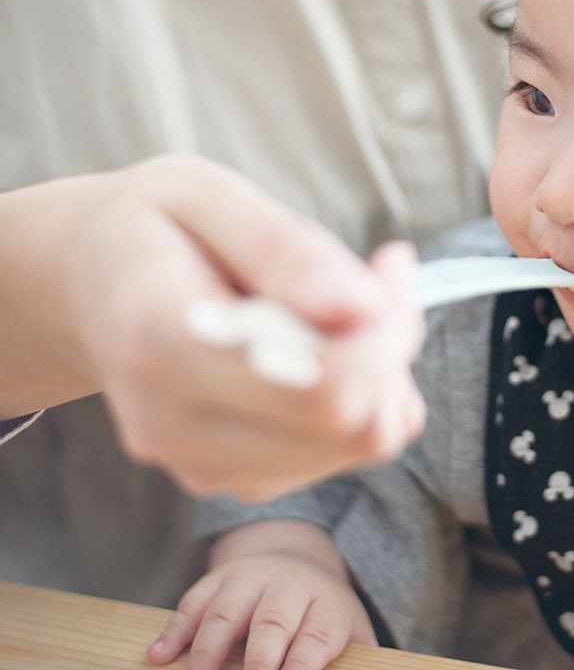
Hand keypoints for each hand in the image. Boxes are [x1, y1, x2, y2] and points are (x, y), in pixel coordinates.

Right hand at [0, 155, 425, 499]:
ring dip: (381, 372)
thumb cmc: (150, 227)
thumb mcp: (206, 195)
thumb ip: (282, 249)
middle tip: (380, 279)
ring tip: (344, 306)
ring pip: (356, 444)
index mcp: (163, 343)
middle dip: (393, 345)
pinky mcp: (225, 475)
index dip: (386, 327)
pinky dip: (361, 398)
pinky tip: (329, 346)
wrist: (83, 283)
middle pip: (351, 425)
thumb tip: (361, 305)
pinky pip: (337, 453)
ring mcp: (197, 462)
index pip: (321, 386)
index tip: (391, 260)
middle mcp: (173, 424)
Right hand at [148, 521, 374, 669]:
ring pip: (229, 608)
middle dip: (261, 658)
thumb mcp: (345, 643)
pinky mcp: (219, 579)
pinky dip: (175, 629)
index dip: (303, 664)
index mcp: (328, 608)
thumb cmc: (321, 625)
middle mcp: (291, 587)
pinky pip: (194, 601)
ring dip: (209, 648)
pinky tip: (159, 656)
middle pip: (274, 621)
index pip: (318, 639)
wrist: (300, 570)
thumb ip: (350, 666)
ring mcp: (252, 578)